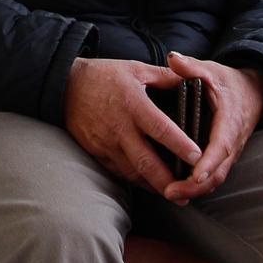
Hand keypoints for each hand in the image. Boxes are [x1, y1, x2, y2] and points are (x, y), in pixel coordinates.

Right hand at [63, 58, 198, 201]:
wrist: (64, 86)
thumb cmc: (102, 76)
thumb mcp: (135, 69)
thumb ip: (165, 76)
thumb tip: (192, 80)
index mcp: (133, 104)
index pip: (161, 129)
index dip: (180, 145)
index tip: (198, 157)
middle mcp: (120, 128)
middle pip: (146, 162)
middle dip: (168, 181)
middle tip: (187, 192)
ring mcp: (106, 143)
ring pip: (132, 173)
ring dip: (153, 186)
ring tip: (173, 194)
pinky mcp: (96, 152)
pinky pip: (118, 172)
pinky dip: (135, 181)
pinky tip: (149, 184)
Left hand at [162, 53, 262, 203]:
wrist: (253, 92)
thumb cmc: (227, 82)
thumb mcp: (211, 70)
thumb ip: (192, 66)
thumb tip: (173, 59)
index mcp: (229, 120)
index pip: (221, 146)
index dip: (208, 162)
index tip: (194, 175)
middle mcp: (232, 141)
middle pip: (218, 171)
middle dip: (196, 185)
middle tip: (170, 192)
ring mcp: (230, 152)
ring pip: (217, 178)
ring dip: (196, 189)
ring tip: (170, 194)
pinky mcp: (225, 157)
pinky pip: (214, 176)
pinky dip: (199, 186)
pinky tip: (178, 189)